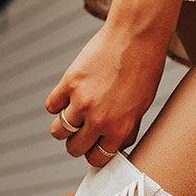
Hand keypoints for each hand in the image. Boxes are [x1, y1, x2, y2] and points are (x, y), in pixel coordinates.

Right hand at [46, 23, 167, 165]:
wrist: (136, 37)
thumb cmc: (143, 72)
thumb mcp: (141, 109)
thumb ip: (125, 130)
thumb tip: (111, 147)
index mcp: (118, 130)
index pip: (96, 159)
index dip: (95, 153)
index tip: (95, 145)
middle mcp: (98, 120)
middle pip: (74, 149)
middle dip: (78, 143)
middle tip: (83, 131)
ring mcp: (81, 102)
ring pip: (58, 131)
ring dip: (63, 127)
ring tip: (73, 117)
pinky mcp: (69, 82)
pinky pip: (51, 106)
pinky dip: (57, 105)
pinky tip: (67, 97)